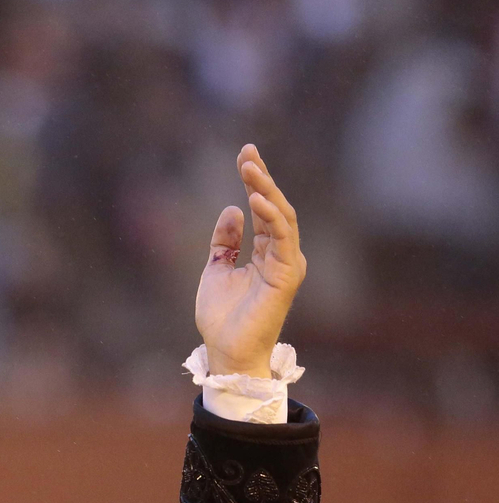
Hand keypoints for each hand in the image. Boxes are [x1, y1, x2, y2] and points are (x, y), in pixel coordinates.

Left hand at [193, 143, 306, 378]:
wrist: (226, 350)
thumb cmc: (223, 317)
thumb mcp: (216, 269)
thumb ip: (225, 241)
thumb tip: (230, 209)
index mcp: (266, 252)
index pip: (263, 209)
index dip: (254, 181)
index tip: (244, 154)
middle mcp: (281, 254)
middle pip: (275, 207)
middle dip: (261, 178)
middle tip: (247, 152)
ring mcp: (287, 263)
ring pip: (281, 217)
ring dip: (266, 190)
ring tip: (249, 168)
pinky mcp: (287, 275)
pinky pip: (282, 239)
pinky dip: (271, 217)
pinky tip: (256, 199)